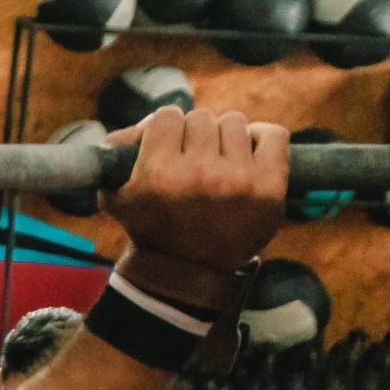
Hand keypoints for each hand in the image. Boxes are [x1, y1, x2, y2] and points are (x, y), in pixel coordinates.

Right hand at [103, 108, 289, 274]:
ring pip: (234, 123)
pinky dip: (262, 139)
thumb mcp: (117, 196)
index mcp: (159, 174)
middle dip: (195, 139)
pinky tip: (248, 156)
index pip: (167, 116)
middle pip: (201, 118)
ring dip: (225, 141)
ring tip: (219, 167)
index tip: (169, 150)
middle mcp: (200, 175)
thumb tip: (140, 125)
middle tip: (193, 165)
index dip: (166, 132)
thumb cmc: (151, 228)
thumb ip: (116, 152)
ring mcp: (239, 181)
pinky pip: (273, 135)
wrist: (187, 273)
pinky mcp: (269, 187)